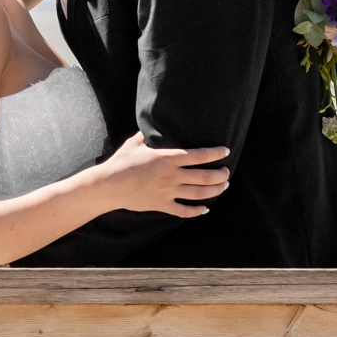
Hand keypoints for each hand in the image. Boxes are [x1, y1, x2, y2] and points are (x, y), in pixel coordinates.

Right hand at [93, 133, 229, 215]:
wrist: (109, 186)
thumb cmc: (120, 163)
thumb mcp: (134, 144)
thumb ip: (145, 135)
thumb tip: (149, 125)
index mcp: (168, 158)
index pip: (200, 155)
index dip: (216, 153)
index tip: (225, 151)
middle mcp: (172, 175)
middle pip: (206, 177)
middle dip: (221, 175)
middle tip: (227, 172)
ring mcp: (169, 191)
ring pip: (200, 194)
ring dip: (215, 191)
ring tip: (224, 187)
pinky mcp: (162, 204)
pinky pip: (185, 210)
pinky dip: (197, 211)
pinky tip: (205, 210)